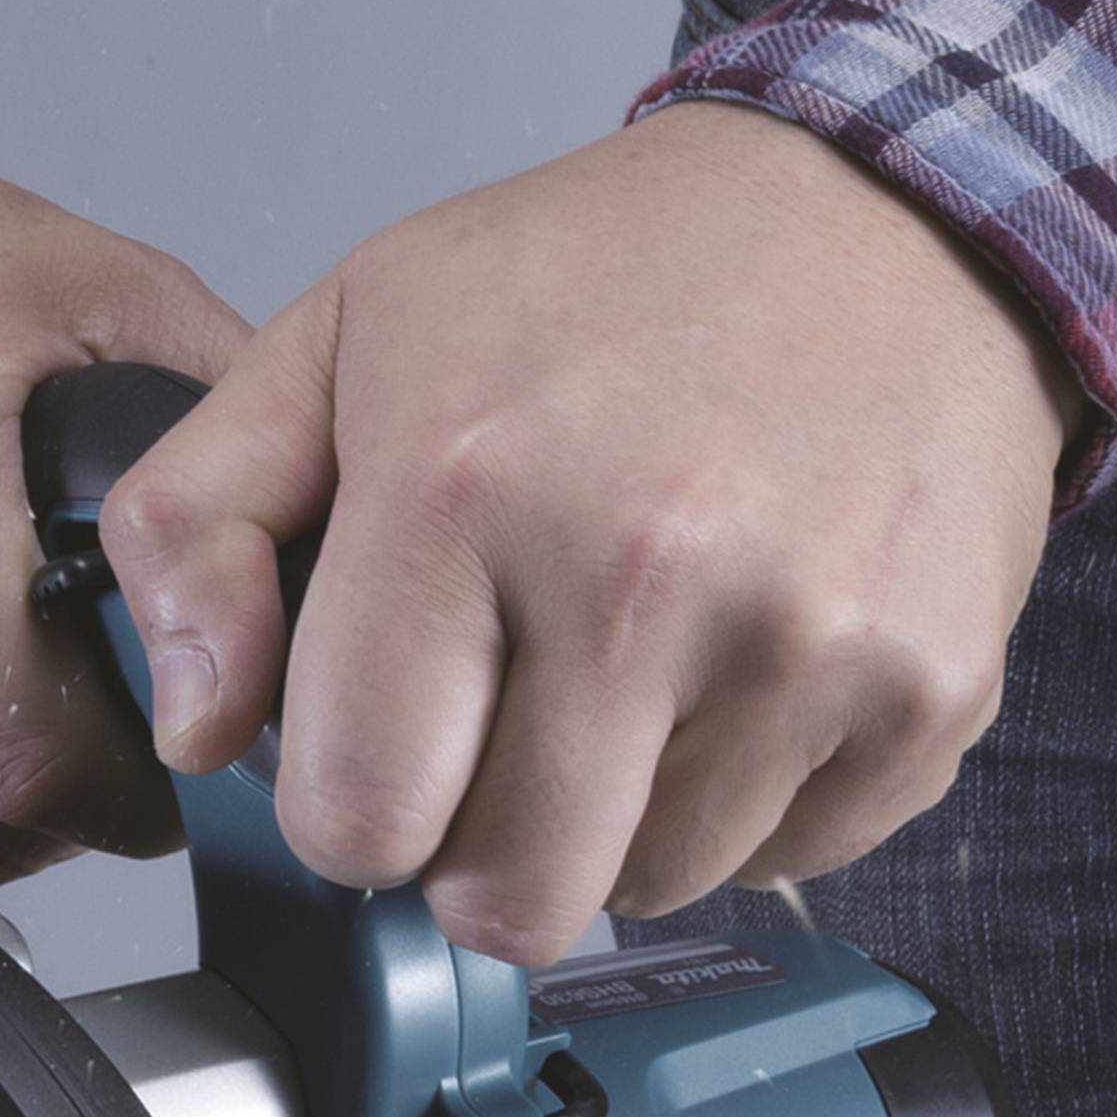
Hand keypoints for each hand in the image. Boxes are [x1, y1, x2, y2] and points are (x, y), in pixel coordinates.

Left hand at [101, 101, 1083, 960]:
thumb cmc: (601, 285)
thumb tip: (193, 732)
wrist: (888, 211)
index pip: (358, 826)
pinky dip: (744, 805)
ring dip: (615, 827)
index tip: (385, 747)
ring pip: (644, 896)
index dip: (354, 814)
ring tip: (633, 672)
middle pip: (506, 906)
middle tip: (507, 728)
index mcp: (463, 487)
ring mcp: (804, 643)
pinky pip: (781, 865)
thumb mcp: (340, 342)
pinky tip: (737, 672)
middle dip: (479, 849)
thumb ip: (196, 529)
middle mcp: (644, 573)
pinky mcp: (924, 695)